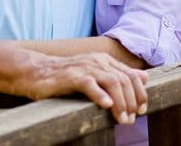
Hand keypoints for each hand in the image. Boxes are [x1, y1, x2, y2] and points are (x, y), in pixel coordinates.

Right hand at [25, 53, 148, 124]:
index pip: (131, 75)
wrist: (36, 72)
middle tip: (132, 119)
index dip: (140, 93)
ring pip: (112, 82)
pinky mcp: (71, 76)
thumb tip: (144, 77)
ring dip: (120, 102)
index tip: (142, 110)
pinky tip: (106, 105)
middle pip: (124, 80)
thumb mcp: (95, 73)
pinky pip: (89, 84)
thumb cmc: (66, 76)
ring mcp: (85, 68)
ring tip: (122, 118)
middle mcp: (98, 62)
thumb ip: (119, 74)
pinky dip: (100, 94)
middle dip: (132, 101)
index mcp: (105, 61)